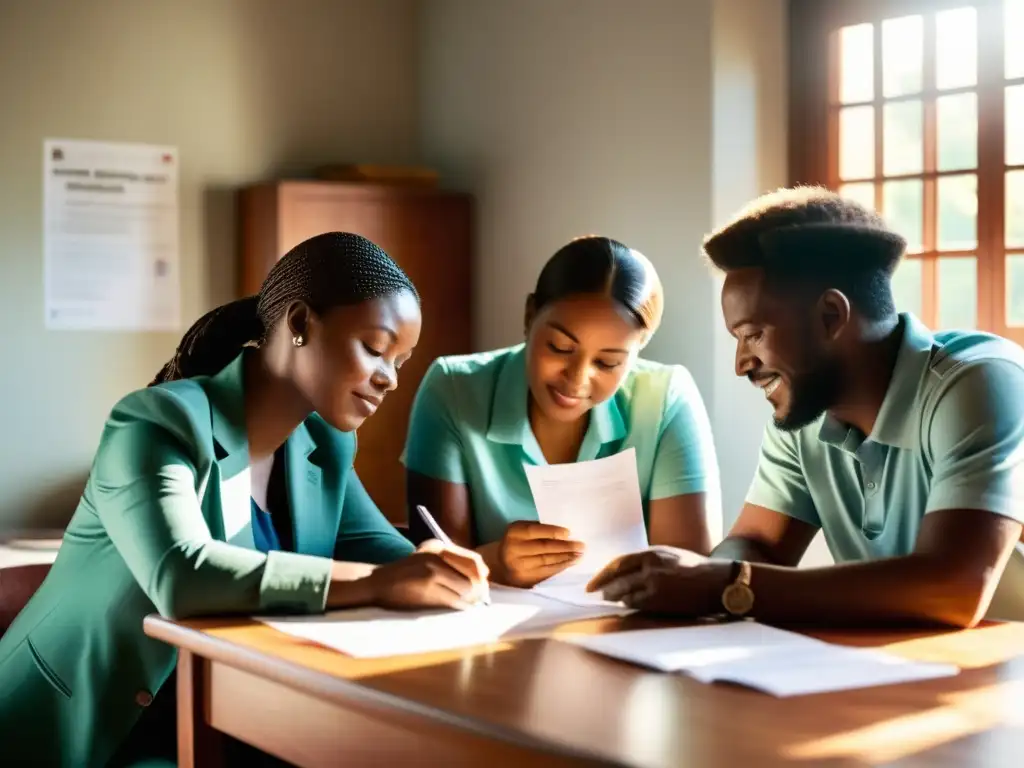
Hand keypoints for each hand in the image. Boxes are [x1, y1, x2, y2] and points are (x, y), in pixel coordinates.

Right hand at [366, 539, 489, 609]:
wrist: (376, 583)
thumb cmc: (404, 575)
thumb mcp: (426, 559)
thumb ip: (450, 564)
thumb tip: (483, 576)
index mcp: (438, 547)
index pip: (473, 559)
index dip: (481, 574)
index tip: (483, 583)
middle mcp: (438, 556)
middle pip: (474, 574)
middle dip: (480, 589)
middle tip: (479, 598)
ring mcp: (433, 572)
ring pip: (467, 589)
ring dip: (471, 599)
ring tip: (468, 604)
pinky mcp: (429, 589)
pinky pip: (455, 601)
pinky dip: (461, 607)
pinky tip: (458, 608)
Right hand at [493, 521, 584, 587]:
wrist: (499, 563)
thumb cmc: (516, 541)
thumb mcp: (521, 530)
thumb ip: (538, 528)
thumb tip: (565, 532)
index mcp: (513, 533)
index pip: (535, 531)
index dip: (552, 532)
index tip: (569, 532)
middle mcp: (514, 550)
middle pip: (543, 548)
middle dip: (565, 547)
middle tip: (582, 546)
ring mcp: (519, 567)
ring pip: (547, 561)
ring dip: (566, 558)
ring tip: (580, 555)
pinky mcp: (525, 579)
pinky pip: (546, 572)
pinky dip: (560, 567)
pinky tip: (570, 563)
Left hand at [586, 546, 729, 615]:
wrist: (717, 582)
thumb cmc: (694, 568)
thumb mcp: (669, 555)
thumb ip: (647, 560)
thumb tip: (626, 571)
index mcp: (652, 553)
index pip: (618, 563)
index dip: (603, 574)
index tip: (592, 582)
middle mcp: (650, 568)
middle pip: (617, 579)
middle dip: (603, 587)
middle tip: (595, 593)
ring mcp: (654, 585)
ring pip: (624, 592)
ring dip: (615, 596)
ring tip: (609, 598)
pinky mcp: (660, 601)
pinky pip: (636, 604)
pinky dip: (628, 604)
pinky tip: (626, 604)